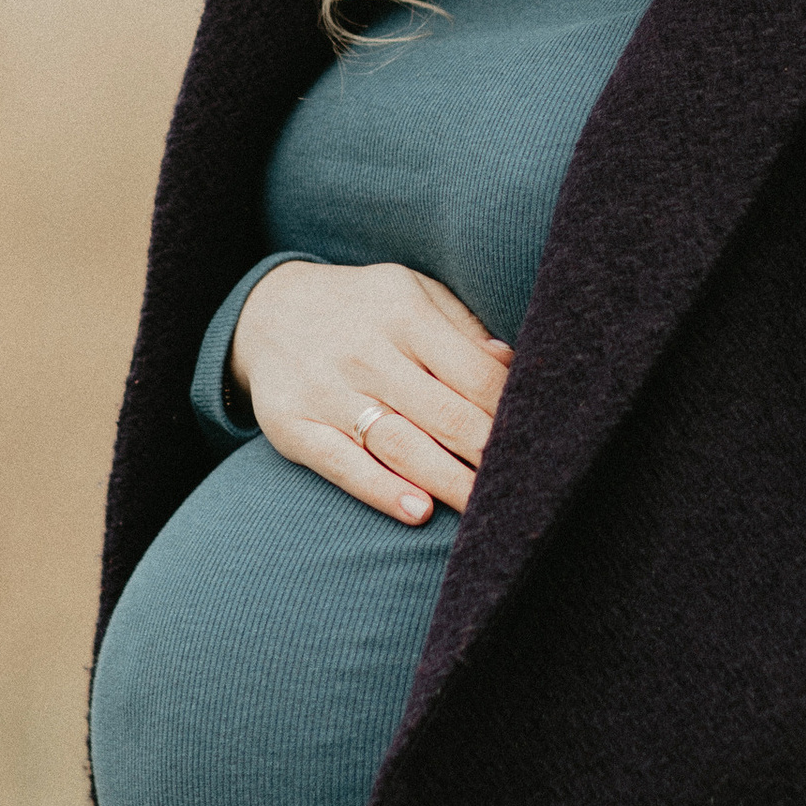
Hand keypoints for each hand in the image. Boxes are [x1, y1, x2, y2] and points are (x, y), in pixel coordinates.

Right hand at [231, 258, 511, 522]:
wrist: (267, 312)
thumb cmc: (364, 309)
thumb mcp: (413, 294)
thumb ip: (463, 329)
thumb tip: (513, 366)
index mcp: (403, 312)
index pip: (472, 371)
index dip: (509, 411)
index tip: (538, 439)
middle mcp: (365, 351)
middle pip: (442, 413)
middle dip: (488, 453)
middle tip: (524, 484)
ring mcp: (326, 391)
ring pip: (399, 444)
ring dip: (448, 481)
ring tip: (485, 507)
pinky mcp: (293, 426)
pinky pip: (342, 465)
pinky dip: (381, 490)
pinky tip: (417, 510)